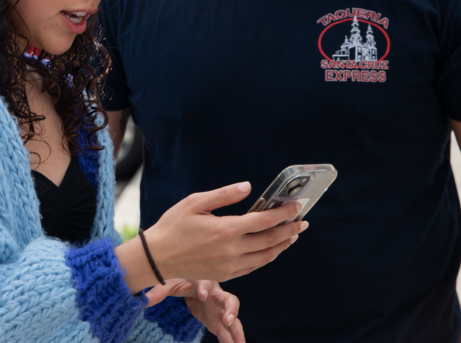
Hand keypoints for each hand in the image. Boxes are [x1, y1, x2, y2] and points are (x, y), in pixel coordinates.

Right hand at [145, 182, 306, 281]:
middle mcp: (232, 250)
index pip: (264, 221)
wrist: (157, 257)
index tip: (296, 206)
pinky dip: (267, 257)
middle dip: (290, 230)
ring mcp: (231, 265)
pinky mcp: (226, 274)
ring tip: (292, 235)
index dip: (283, 213)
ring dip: (282, 245)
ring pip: (266, 256)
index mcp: (226, 229)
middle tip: (303, 221)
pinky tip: (271, 250)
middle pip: (270, 240)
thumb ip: (223, 195)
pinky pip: (254, 266)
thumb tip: (247, 187)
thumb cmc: (173, 226)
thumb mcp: (195, 202)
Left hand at [145, 279, 243, 342]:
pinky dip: (232, 340)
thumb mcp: (169, 283)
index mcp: (203, 282)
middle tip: (228, 319)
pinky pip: (227, 332)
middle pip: (229, 299)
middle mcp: (216, 295)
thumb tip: (144, 300)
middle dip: (231, 309)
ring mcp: (219, 309)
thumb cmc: (182, 279)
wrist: (191, 284)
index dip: (205, 288)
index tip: (202, 295)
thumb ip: (159, 291)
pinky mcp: (218, 321)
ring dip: (237, 330)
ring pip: (233, 319)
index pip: (206, 283)